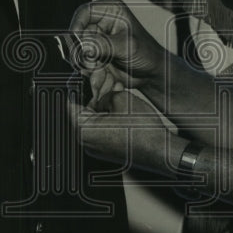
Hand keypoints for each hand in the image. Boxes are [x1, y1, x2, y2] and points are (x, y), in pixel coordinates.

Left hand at [66, 90, 184, 173]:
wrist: (160, 150)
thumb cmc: (142, 130)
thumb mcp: (121, 99)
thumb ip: (104, 93)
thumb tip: (100, 93)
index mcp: (84, 130)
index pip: (71, 104)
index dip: (78, 88)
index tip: (82, 81)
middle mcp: (87, 143)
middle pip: (84, 113)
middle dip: (95, 98)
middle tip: (106, 87)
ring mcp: (97, 149)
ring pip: (95, 121)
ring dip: (104, 108)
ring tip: (118, 98)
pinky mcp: (108, 151)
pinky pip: (103, 131)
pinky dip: (110, 119)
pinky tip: (123, 111)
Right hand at [69, 0, 166, 101]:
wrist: (151, 73)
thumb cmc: (147, 53)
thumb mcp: (127, 46)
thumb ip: (104, 45)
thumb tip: (84, 47)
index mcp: (110, 9)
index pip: (84, 13)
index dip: (76, 27)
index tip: (77, 44)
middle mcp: (100, 22)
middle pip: (78, 35)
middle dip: (84, 53)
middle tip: (93, 66)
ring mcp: (96, 39)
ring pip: (79, 52)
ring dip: (89, 66)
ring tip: (104, 74)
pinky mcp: (94, 54)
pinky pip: (83, 64)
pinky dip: (92, 73)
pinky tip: (106, 77)